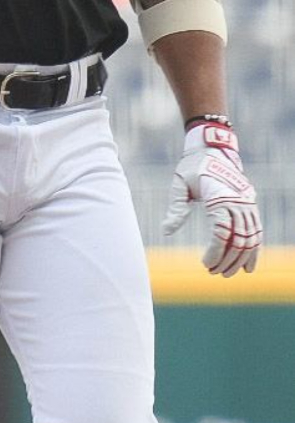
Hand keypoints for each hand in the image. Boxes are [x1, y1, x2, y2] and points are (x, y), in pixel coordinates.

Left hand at [163, 123, 261, 276]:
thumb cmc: (192, 167)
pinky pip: (256, 231)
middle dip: (227, 260)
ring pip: (251, 238)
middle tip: (214, 273)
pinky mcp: (250, 204)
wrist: (212, 149)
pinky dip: (254, 249)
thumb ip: (176, 207)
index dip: (215, 252)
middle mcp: (237, 201)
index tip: (205, 264)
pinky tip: (248, 266)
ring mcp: (246, 203)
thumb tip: (166, 231)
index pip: (222, 232)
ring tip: (228, 273)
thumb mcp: (180, 184)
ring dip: (241, 259)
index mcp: (219, 196)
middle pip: (238, 239)